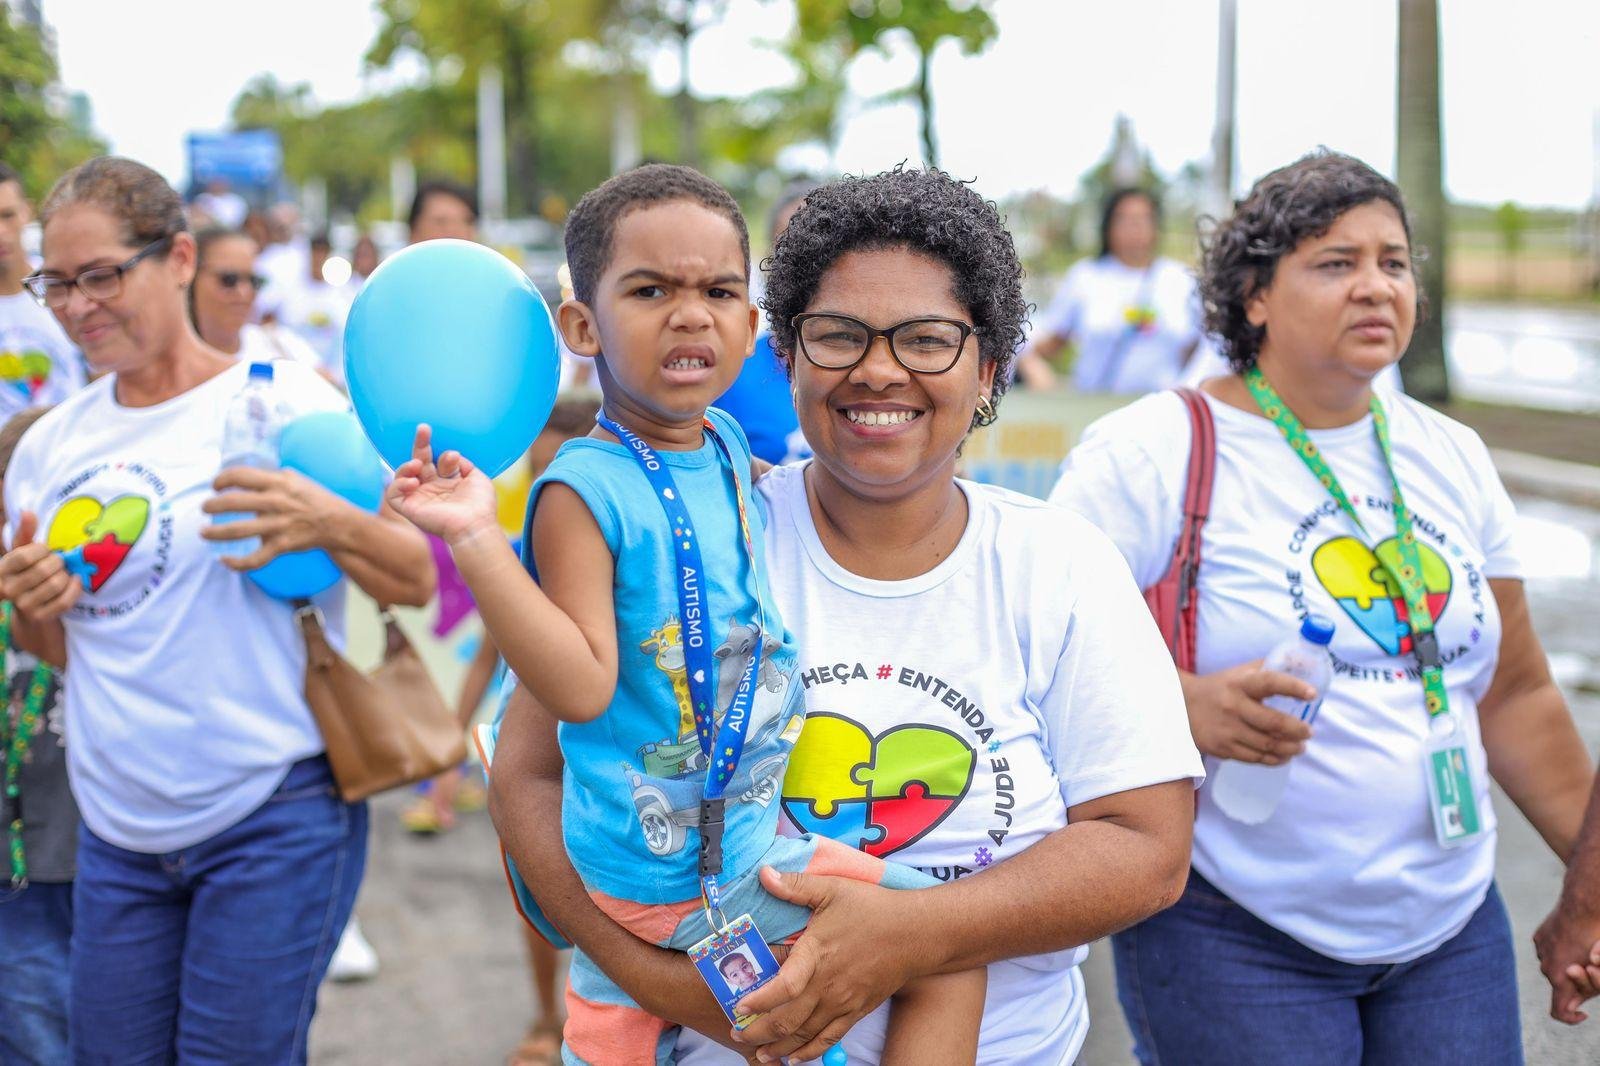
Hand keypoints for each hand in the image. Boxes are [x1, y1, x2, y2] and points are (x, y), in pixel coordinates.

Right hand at [0, 512, 80, 620]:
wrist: (30, 604)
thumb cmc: (28, 571)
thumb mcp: (23, 551)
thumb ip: (25, 532)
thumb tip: (27, 511)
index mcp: (2, 570)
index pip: (24, 556)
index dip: (41, 550)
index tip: (46, 549)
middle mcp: (9, 589)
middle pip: (43, 570)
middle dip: (58, 562)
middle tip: (60, 561)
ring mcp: (23, 605)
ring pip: (56, 585)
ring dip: (66, 575)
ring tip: (65, 572)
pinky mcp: (40, 617)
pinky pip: (65, 601)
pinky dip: (75, 588)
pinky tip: (75, 580)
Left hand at [200, 465, 344, 570]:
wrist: (339, 523)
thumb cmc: (314, 499)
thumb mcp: (295, 479)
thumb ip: (270, 477)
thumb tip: (244, 477)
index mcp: (278, 482)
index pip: (240, 475)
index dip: (222, 479)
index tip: (216, 485)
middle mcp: (276, 502)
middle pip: (233, 502)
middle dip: (212, 505)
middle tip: (204, 508)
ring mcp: (279, 525)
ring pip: (239, 531)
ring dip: (215, 532)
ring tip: (203, 532)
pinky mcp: (282, 545)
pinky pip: (256, 559)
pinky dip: (237, 563)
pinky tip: (224, 560)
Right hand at [384, 424, 497, 545]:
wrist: (474, 525)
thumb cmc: (480, 506)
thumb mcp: (477, 478)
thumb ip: (463, 464)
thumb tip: (451, 455)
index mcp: (450, 482)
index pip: (440, 461)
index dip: (445, 456)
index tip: (453, 457)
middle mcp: (433, 488)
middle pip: (420, 461)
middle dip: (421, 444)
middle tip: (424, 429)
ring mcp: (420, 497)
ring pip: (402, 475)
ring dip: (407, 465)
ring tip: (418, 464)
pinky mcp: (409, 508)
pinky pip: (393, 494)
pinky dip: (398, 484)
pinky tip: (413, 482)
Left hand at [732, 866, 921, 1062]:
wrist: (917, 933)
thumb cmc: (874, 909)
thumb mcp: (833, 889)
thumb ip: (796, 885)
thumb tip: (764, 874)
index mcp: (817, 954)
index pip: (782, 987)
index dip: (758, 1001)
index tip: (738, 1006)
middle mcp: (828, 985)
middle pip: (787, 1019)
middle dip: (758, 1032)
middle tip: (737, 1034)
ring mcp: (843, 1002)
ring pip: (805, 1034)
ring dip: (779, 1047)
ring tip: (759, 1053)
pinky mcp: (857, 1011)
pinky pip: (829, 1039)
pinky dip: (809, 1052)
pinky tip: (795, 1057)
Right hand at [1181, 660, 1314, 763]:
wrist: (1179, 707)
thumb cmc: (1219, 688)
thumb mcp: (1238, 673)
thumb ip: (1266, 667)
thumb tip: (1299, 660)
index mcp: (1239, 683)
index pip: (1269, 682)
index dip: (1293, 687)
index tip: (1312, 694)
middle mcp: (1233, 706)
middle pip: (1273, 723)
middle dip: (1298, 730)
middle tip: (1309, 732)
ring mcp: (1227, 730)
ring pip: (1267, 745)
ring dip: (1290, 748)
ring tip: (1300, 746)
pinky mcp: (1223, 748)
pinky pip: (1255, 758)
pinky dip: (1274, 759)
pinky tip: (1283, 756)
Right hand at [1534, 902, 1599, 1023]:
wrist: (1585, 904)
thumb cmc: (1597, 936)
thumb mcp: (1599, 965)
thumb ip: (1588, 987)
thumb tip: (1576, 1002)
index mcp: (1561, 979)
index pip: (1559, 1012)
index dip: (1571, 1017)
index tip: (1584, 1012)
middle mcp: (1546, 967)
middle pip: (1560, 986)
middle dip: (1576, 983)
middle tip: (1593, 968)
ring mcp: (1541, 951)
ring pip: (1555, 966)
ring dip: (1568, 964)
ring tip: (1585, 948)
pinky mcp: (1539, 937)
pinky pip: (1549, 951)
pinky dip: (1561, 950)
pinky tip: (1574, 937)